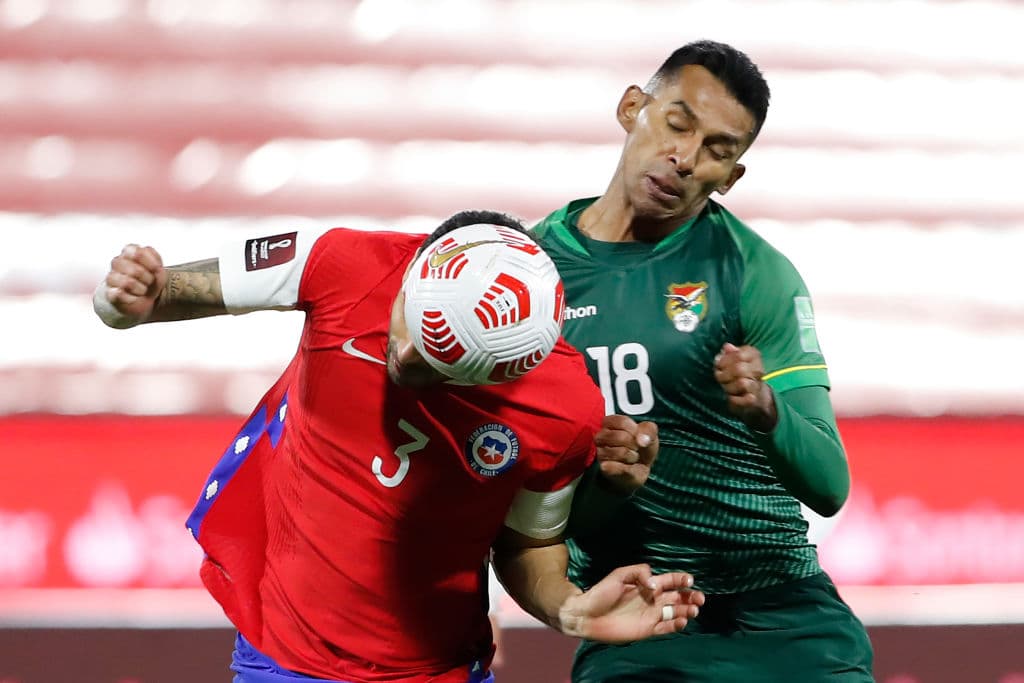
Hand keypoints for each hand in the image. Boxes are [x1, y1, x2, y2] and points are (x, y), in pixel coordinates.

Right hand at [96, 244, 166, 326]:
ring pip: (128, 283)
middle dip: (148, 279)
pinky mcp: (109, 292)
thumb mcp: (159, 271)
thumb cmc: (150, 280)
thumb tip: (154, 269)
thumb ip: (157, 266)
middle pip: (135, 270)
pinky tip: (135, 297)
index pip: (138, 253)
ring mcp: (111, 277)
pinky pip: (120, 294)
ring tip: (143, 290)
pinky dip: (133, 298)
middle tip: (150, 282)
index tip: (156, 269)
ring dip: (142, 289)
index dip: (151, 263)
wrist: (144, 298)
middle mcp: (117, 262)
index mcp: (129, 252)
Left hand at [558, 564, 703, 642]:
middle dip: (690, 597)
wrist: (587, 615)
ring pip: (675, 612)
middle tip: (699, 598)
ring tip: (693, 610)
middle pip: (678, 597)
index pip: (670, 581)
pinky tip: (681, 622)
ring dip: (686, 611)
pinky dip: (676, 626)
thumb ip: (638, 572)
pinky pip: (666, 628)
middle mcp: (652, 599)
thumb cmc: (602, 592)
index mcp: (648, 585)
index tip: (689, 580)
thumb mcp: (619, 575)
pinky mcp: (647, 630)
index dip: (681, 580)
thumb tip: (654, 581)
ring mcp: (651, 615)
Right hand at [594, 415, 658, 494]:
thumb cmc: (641, 448)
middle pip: (619, 437)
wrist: (640, 469)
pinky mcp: (604, 468)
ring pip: (619, 453)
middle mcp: (601, 436)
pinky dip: (626, 468)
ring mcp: (600, 453)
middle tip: (636, 448)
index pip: (621, 422)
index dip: (634, 430)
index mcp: (610, 423)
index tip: (638, 436)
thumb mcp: (650, 434)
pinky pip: (615, 467)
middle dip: (634, 444)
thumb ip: (649, 431)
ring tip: (632, 457)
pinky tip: (627, 467)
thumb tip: (642, 440)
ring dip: (632, 457)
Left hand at [714, 342, 776, 431]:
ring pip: (742, 383)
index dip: (724, 361)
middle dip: (724, 374)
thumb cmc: (740, 373)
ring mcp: (757, 385)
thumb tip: (727, 347)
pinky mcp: (754, 400)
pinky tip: (731, 398)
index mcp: (754, 356)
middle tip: (718, 377)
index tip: (718, 366)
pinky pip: (746, 399)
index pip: (739, 355)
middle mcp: (758, 370)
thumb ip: (729, 353)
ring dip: (728, 386)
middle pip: (739, 369)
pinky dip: (735, 399)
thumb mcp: (734, 360)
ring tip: (725, 387)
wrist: (756, 396)